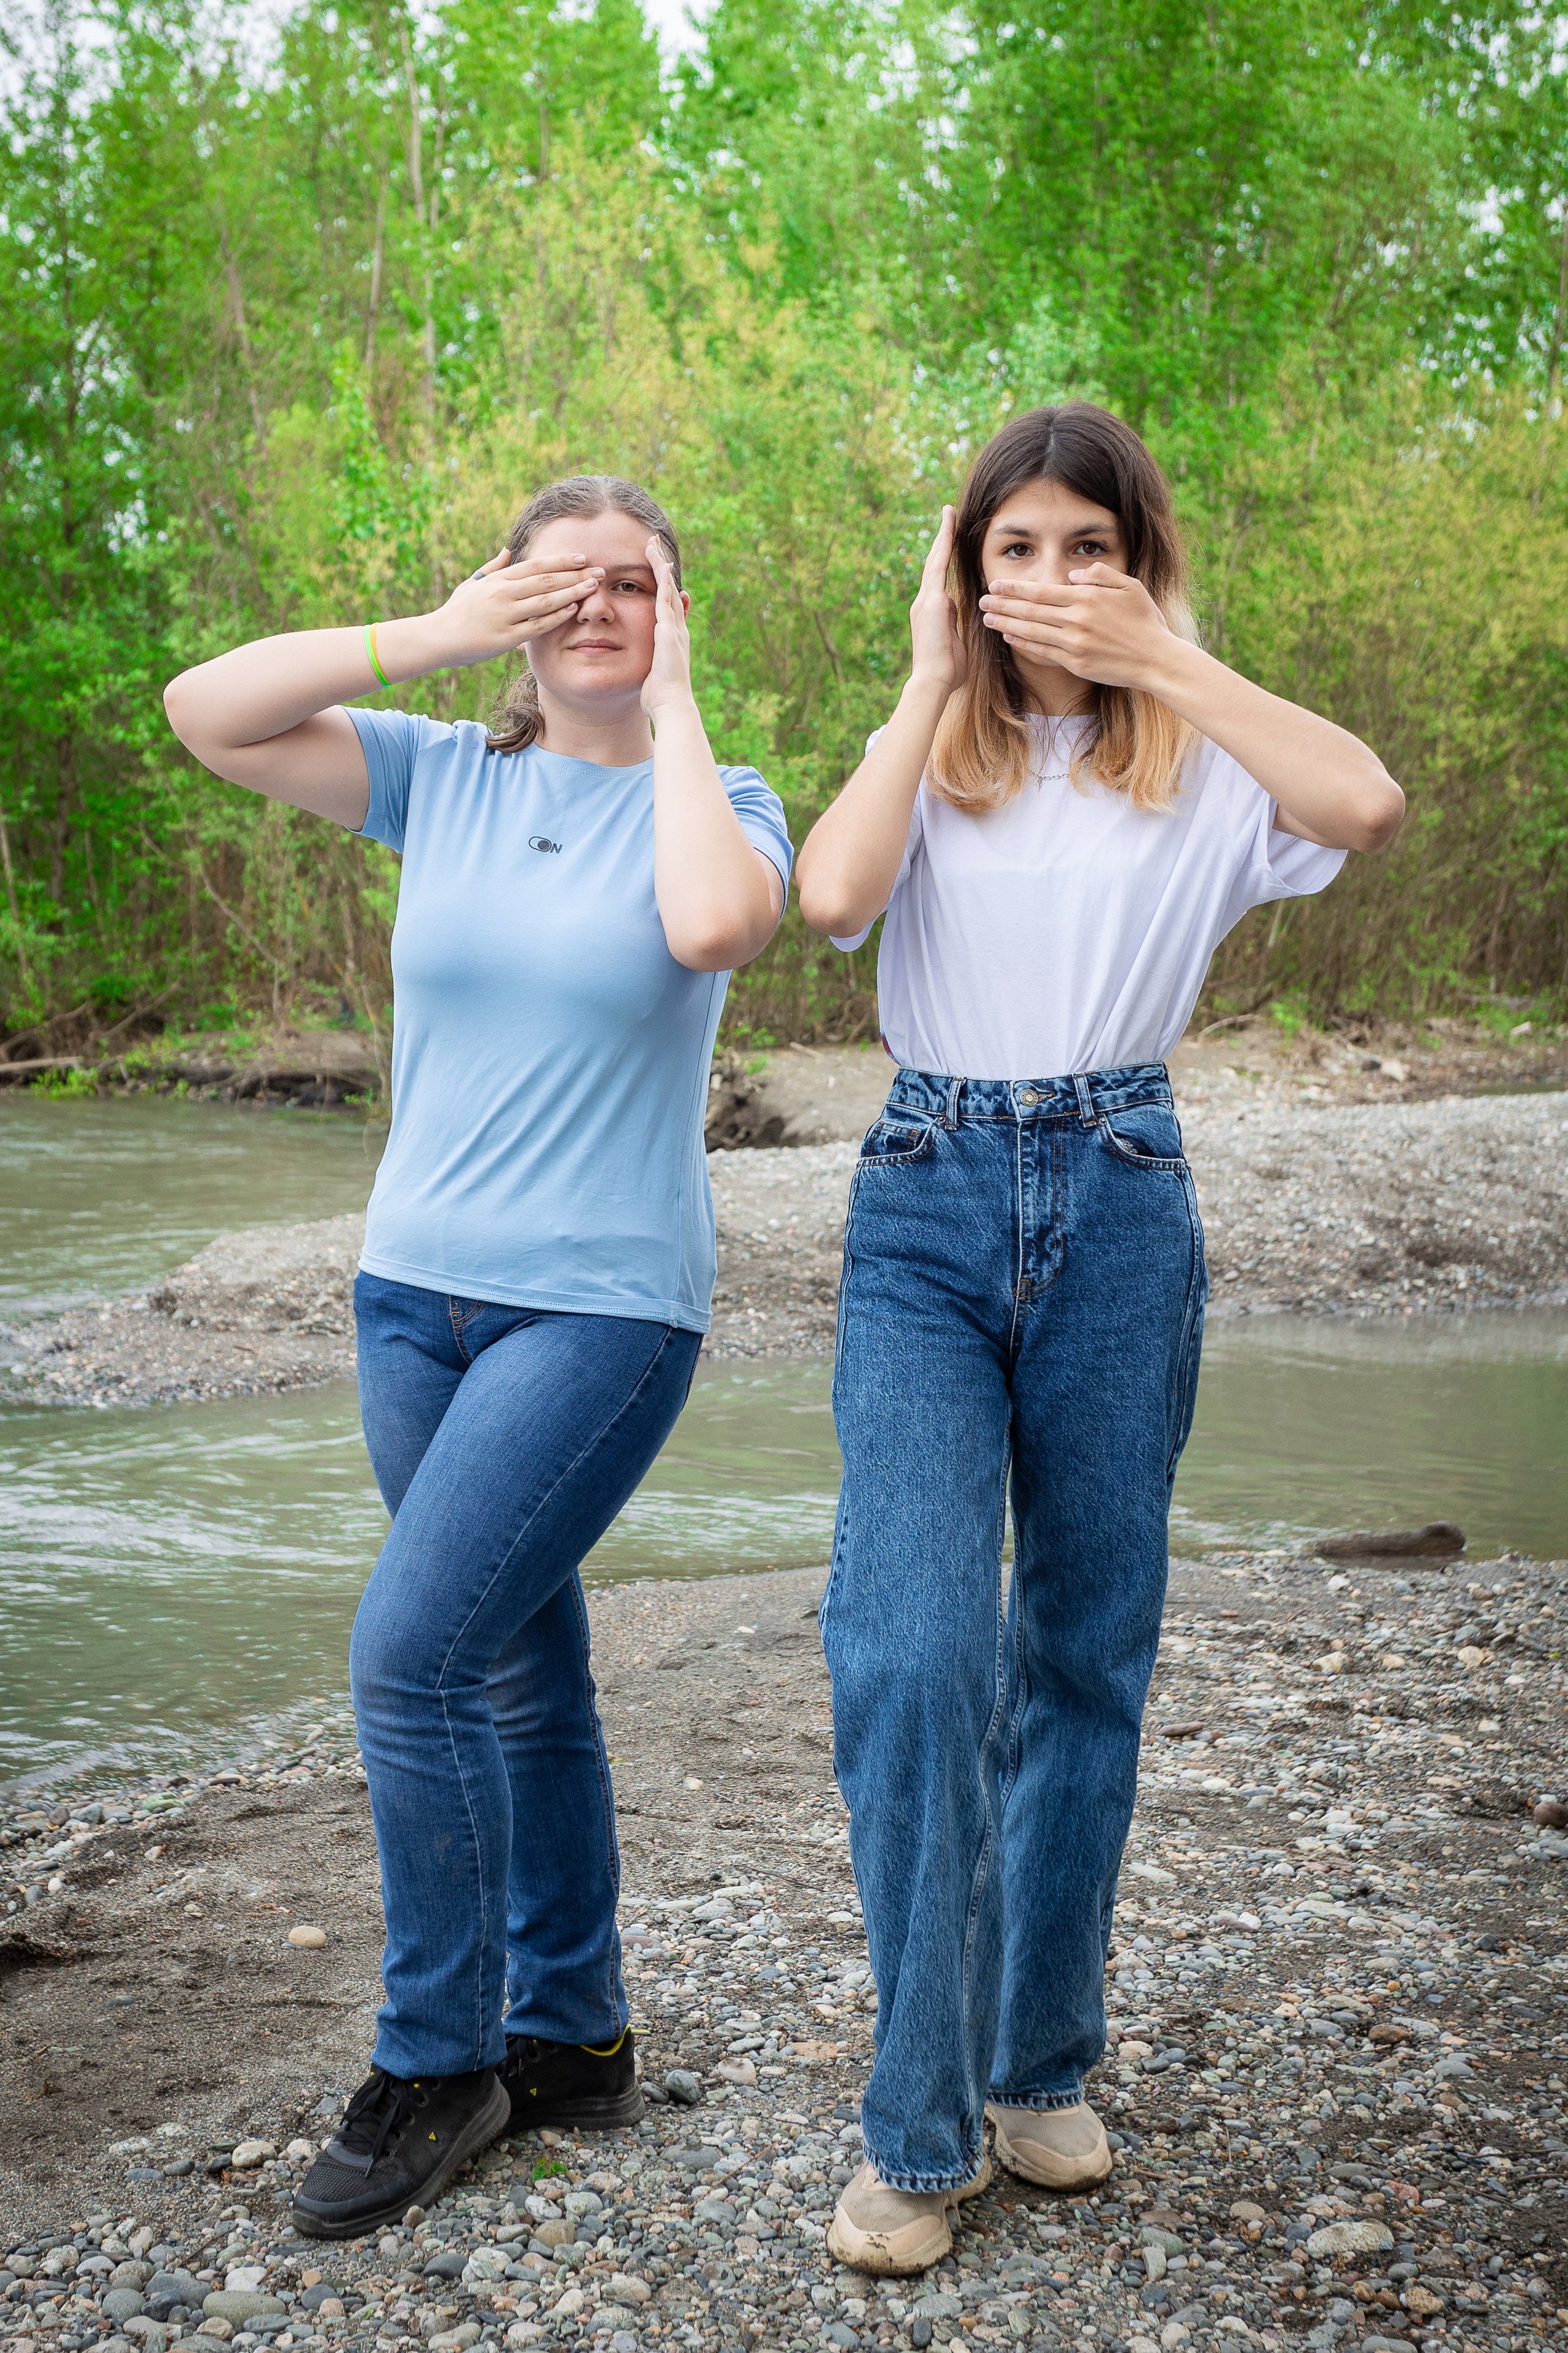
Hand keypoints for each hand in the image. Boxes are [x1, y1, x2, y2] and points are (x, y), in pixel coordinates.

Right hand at [431, 546, 603, 667]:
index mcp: (498, 580)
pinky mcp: (505, 637)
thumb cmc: (456, 611)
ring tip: (593, 587)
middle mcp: (503, 594)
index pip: (536, 566)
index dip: (561, 561)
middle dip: (575, 575)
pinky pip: (537, 625)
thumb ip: (493, 567)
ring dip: (572, 592)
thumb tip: (508, 550)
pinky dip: (557, 617)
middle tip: (599, 571)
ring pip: (545, 601)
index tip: (582, 558)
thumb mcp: (472, 584)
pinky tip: (573, 609)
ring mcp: (505, 615)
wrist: (438, 638)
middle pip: (546, 580)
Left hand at [641, 538, 694, 717]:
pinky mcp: (668, 630)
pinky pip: (665, 599)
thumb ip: (650, 664)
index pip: (665, 604)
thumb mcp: (652, 675)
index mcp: (670, 638)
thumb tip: (647, 667)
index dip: (659, 585)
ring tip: (653, 544)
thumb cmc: (659, 697)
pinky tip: (660, 564)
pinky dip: (663, 581)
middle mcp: (676, 629)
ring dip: (660, 565)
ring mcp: (674, 628)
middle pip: (668, 589)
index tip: (653, 568)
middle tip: (653, 544)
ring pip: (667, 588)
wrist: (671, 706)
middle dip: (661, 566)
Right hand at [909, 507, 966, 696]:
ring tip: (949, 513)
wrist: (932, 682)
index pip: (938, 579)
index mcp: (932, 612)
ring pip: (934, 560)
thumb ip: (958, 628)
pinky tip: (950, 526)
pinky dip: (944, 545)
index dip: (944, 558)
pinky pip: (938, 566)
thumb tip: (965, 617)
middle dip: (942, 540)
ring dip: (943, 536)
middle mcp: (924, 602)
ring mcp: (925, 600)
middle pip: (934, 564)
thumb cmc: (947, 673)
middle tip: (948, 515)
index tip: (950, 541)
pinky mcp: (931, 601)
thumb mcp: (957, 644)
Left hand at [979, 561, 1173, 690]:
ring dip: (1006, 624)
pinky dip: (1023, 644)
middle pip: (1030, 610)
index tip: (996, 584)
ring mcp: (1074, 644)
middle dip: (1003, 604)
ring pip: (1032, 631)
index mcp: (1087, 598)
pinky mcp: (1075, 664)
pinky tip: (1009, 637)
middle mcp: (1077, 620)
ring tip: (987, 619)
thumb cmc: (1145, 621)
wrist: (1157, 660)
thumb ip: (1101, 575)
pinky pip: (1042, 652)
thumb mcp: (1130, 586)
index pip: (1042, 591)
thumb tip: (1074, 575)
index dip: (1015, 588)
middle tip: (981, 600)